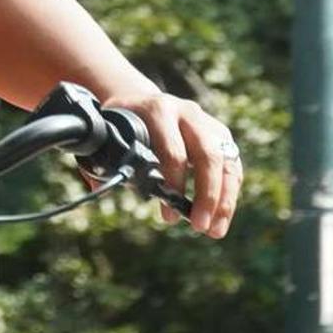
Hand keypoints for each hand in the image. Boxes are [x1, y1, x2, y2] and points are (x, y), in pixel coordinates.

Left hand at [107, 90, 240, 237]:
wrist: (140, 100)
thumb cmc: (123, 124)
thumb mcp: (112, 133)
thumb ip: (106, 158)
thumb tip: (99, 184)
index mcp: (158, 110)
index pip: (173, 150)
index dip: (173, 184)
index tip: (168, 215)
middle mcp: (188, 113)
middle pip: (208, 155)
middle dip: (207, 195)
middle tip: (199, 227)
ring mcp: (207, 123)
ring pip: (226, 162)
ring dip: (224, 200)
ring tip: (215, 231)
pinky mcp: (220, 136)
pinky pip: (232, 166)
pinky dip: (229, 194)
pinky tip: (221, 218)